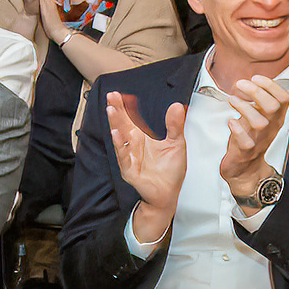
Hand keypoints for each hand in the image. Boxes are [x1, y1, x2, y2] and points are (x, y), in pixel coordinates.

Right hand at [104, 91, 189, 242]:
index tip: (119, 94)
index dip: (125, 107)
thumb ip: (175, 125)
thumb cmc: (170, 170)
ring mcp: (129, 158)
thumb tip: (177, 106)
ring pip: (120, 138)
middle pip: (122, 125)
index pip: (130, 119)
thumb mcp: (176, 144)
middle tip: (111, 96)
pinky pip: (123, 157)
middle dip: (116, 111)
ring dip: (115, 124)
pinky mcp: (130, 171)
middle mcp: (132, 146)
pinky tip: (117, 134)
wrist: (168, 194)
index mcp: (141, 138)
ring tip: (111, 110)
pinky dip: (120, 145)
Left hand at [216, 75, 288, 192]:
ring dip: (244, 107)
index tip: (255, 77)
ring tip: (232, 100)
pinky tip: (230, 121)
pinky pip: (245, 141)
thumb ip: (260, 101)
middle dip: (256, 91)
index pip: (283, 98)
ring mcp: (258, 139)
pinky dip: (238, 130)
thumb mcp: (259, 117)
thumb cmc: (249, 137)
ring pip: (259, 122)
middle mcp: (270, 127)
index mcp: (275, 118)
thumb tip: (253, 80)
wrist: (245, 168)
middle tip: (240, 83)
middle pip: (272, 106)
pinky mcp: (245, 151)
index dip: (271, 85)